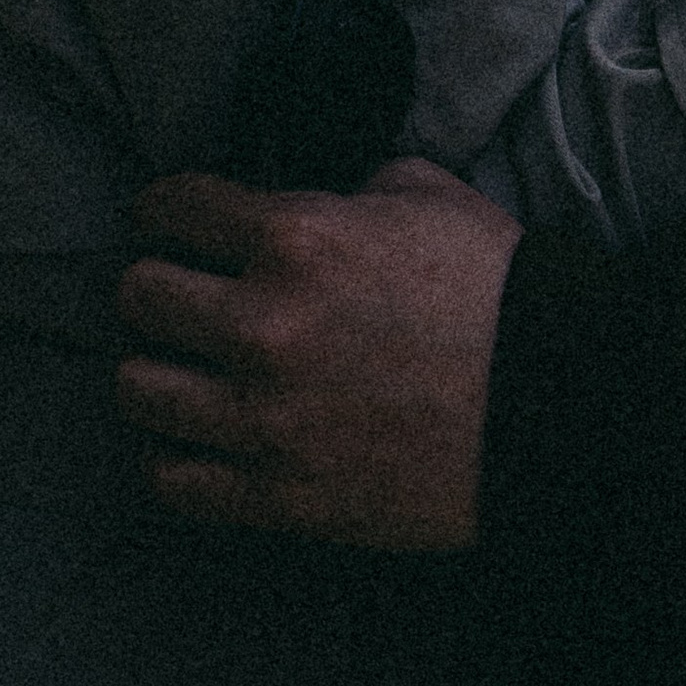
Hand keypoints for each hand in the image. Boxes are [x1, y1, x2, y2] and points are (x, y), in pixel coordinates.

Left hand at [115, 157, 519, 551]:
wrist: (549, 404)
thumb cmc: (493, 288)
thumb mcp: (425, 193)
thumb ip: (346, 189)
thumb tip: (305, 197)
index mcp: (298, 237)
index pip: (174, 210)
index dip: (164, 208)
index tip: (166, 218)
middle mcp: (262, 325)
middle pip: (137, 297)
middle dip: (156, 285)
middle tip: (180, 292)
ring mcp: (264, 419)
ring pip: (136, 390)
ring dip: (157, 370)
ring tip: (183, 368)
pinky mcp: (278, 497)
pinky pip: (171, 480)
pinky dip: (175, 455)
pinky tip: (201, 436)